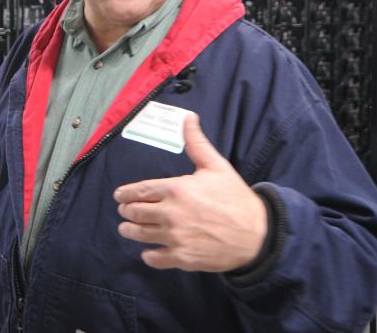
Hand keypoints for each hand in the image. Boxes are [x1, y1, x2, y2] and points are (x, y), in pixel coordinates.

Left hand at [113, 111, 266, 272]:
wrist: (257, 234)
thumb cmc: (236, 198)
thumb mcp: (216, 166)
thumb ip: (196, 143)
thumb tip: (188, 117)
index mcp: (176, 190)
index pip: (139, 191)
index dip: (125, 194)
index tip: (119, 195)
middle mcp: (170, 214)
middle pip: (135, 213)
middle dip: (126, 211)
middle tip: (124, 211)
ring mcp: (175, 238)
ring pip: (140, 235)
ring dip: (129, 231)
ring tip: (126, 229)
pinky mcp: (182, 258)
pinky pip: (156, 258)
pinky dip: (149, 255)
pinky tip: (148, 252)